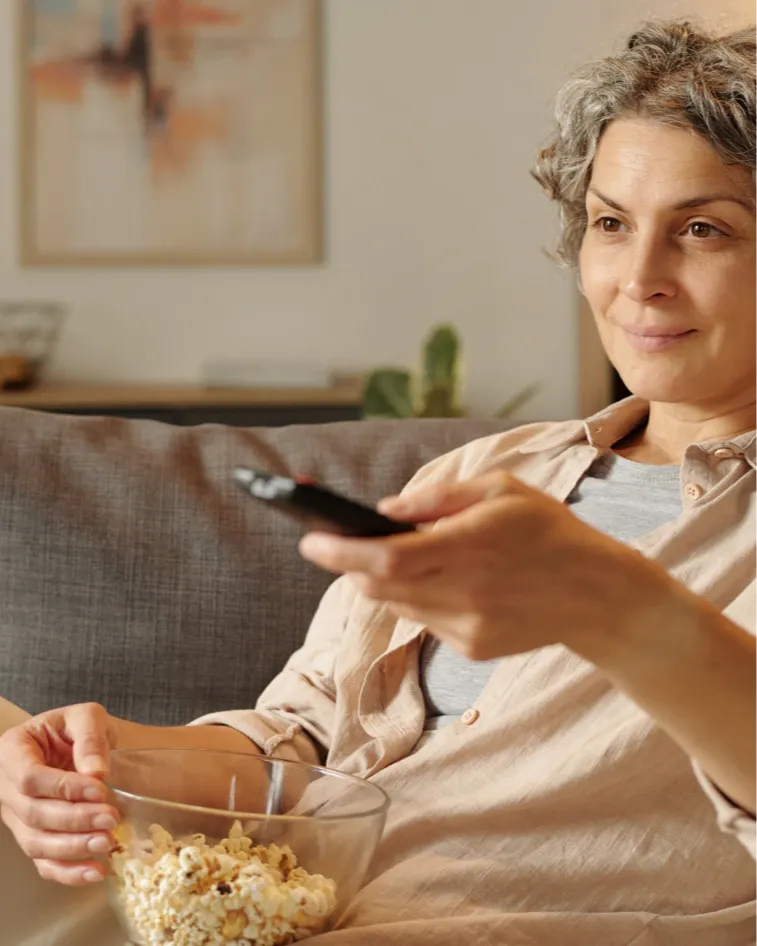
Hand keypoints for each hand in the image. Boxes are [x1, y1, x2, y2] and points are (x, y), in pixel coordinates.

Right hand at [0, 703, 120, 885]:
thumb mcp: (87, 717)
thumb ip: (90, 738)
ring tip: (107, 843)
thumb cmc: (78, 729)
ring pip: (36, 843)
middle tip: (111, 819)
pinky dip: (68, 872)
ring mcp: (17, 817)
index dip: (64, 788)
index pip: (30, 776)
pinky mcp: (34, 838)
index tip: (100, 789)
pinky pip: (43, 863)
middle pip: (33, 813)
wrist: (82, 745)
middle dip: (74, 820)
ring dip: (73, 848)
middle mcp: (6, 788)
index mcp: (14, 751)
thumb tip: (96, 773)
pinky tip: (96, 871)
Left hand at [299, 470, 666, 660]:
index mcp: (471, 545)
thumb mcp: (503, 490)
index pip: (386, 556)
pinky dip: (415, 598)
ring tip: (393, 555)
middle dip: (350, 564)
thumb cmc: (549, 531)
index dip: (340, 551)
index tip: (310, 539)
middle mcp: (465, 592)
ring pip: (396, 604)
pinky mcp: (471, 648)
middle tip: (337, 542)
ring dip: (381, 580)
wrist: (597, 595)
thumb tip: (385, 510)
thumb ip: (440, 497)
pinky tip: (440, 580)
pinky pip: (423, 620)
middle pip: (378, 585)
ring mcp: (467, 626)